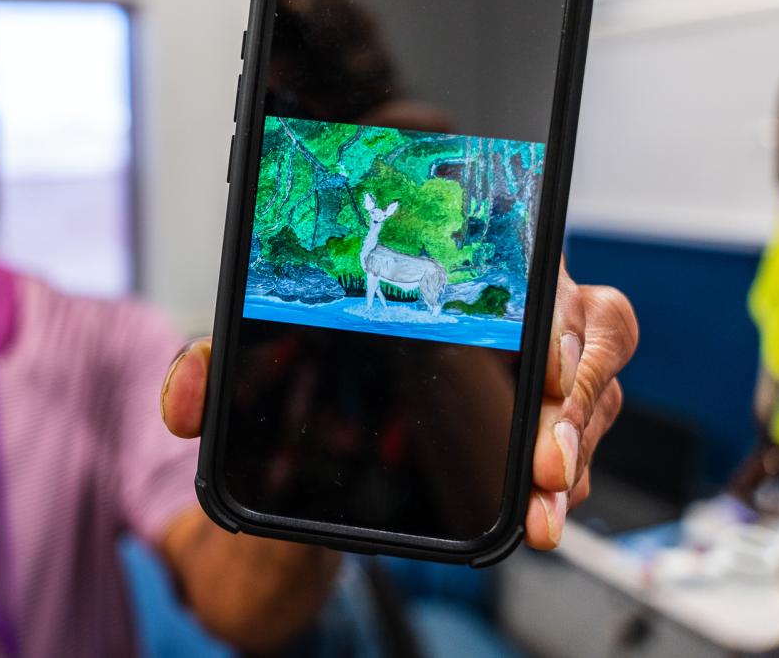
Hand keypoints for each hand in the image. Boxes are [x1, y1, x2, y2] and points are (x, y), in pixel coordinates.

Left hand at [160, 258, 637, 549]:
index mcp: (471, 263)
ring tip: (543, 509)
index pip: (550, 276)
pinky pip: (579, 437)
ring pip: (597, 395)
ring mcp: (542, 362)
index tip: (551, 373)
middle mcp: (523, 307)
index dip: (570, 325)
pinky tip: (542, 515)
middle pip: (598, 338)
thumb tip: (180, 402)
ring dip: (581, 450)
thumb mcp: (261, 344)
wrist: (333, 384)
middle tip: (545, 466)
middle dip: (582, 404)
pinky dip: (571, 476)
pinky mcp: (542, 413)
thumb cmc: (314, 338)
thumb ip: (217, 366)